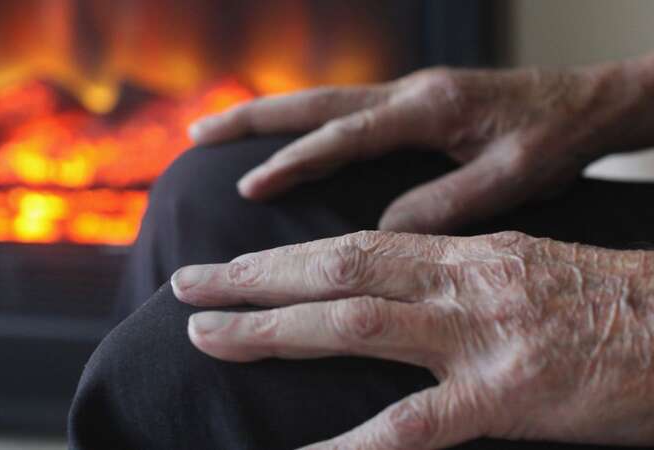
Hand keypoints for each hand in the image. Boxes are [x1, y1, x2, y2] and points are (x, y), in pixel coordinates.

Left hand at [171, 231, 653, 448]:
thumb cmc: (598, 300)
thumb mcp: (513, 267)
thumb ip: (445, 273)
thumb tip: (380, 282)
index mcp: (461, 252)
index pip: (350, 245)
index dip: (279, 256)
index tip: (225, 265)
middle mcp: (459, 284)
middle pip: (334, 272)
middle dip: (252, 281)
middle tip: (185, 289)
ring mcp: (480, 339)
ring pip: (355, 327)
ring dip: (274, 333)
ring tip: (210, 338)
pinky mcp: (507, 399)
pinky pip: (413, 426)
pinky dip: (350, 446)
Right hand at [189, 62, 652, 232]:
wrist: (587, 102)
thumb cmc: (556, 138)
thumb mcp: (512, 177)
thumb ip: (447, 202)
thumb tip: (383, 231)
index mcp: (430, 107)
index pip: (346, 135)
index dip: (295, 162)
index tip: (248, 188)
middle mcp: (409, 92)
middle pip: (315, 102)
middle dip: (252, 119)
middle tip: (196, 135)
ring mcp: (407, 95)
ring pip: (322, 102)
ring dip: (267, 116)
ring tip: (215, 132)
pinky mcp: (411, 104)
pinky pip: (342, 113)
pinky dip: (302, 125)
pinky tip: (281, 141)